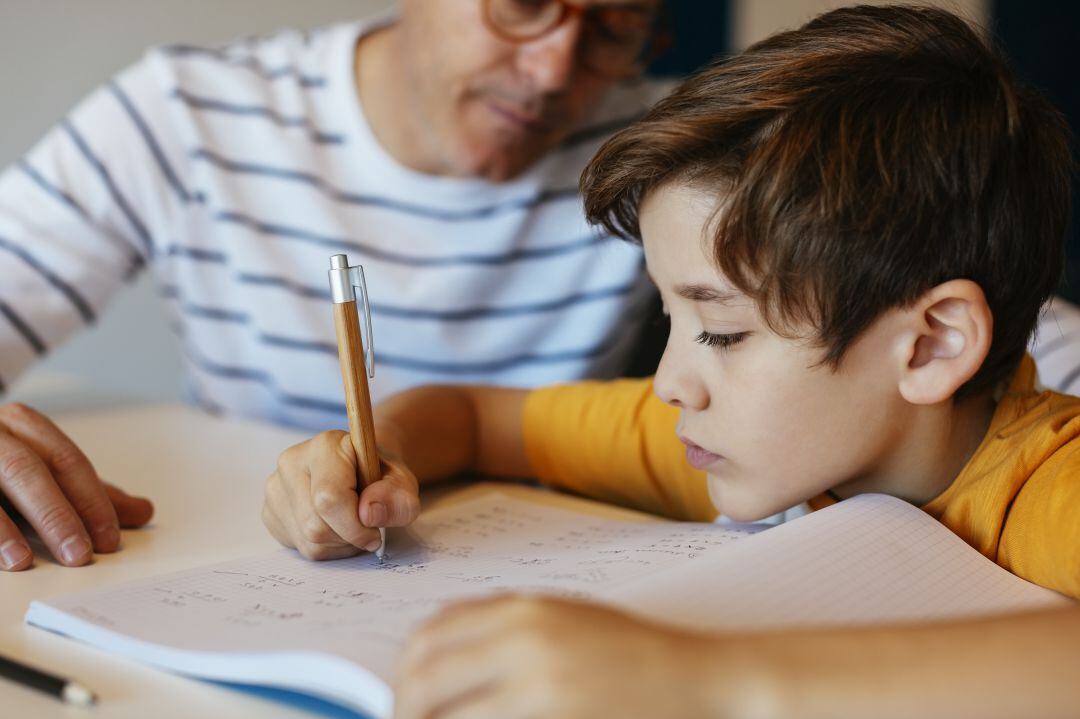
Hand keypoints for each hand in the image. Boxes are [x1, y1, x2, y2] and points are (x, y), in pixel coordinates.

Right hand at [0, 403, 153, 570]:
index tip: (109, 540)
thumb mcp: (45, 471)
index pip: (67, 461)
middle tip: (80, 556)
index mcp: (23, 424)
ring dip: (3, 529)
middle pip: (27, 471)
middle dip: (56, 515)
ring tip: (25, 562)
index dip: (91, 501)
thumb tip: (143, 512)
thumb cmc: (1, 462)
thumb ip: (90, 492)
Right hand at [262, 430, 420, 559]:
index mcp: (325, 446)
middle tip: (367, 527)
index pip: (329, 498)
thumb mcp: (402, 483)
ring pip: (308, 541)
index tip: (375, 532)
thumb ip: (397, 497)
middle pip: (316, 525)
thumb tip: (369, 515)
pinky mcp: (270, 511)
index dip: (355, 526)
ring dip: (339, 544)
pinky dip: (325, 548)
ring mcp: (275, 487)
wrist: (360, 468)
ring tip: (352, 524)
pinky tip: (335, 528)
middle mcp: (291, 462)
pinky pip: (299, 547)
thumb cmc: (381, 475)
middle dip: (349, 537)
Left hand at [395, 595, 717, 718]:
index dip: (406, 673)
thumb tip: (443, 656)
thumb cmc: (639, 656)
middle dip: (404, 708)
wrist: (702, 680)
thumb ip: (509, 631)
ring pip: (441, 708)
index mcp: (523, 608)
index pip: (430, 633)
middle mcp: (521, 635)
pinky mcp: (549, 711)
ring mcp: (535, 678)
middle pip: (423, 674)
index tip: (407, 701)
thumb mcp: (569, 622)